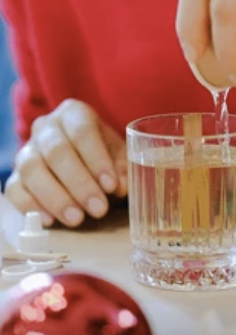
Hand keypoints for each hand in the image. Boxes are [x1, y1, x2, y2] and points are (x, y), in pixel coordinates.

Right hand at [5, 99, 126, 226]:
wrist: (82, 161)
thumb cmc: (104, 155)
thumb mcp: (119, 155)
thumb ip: (123, 168)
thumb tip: (121, 186)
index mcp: (73, 113)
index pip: (82, 131)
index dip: (96, 159)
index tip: (111, 186)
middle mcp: (45, 127)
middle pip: (56, 151)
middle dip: (79, 183)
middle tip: (99, 209)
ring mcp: (26, 151)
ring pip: (32, 170)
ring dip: (56, 198)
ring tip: (77, 219)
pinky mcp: (15, 176)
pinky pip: (15, 190)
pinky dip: (31, 206)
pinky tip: (51, 221)